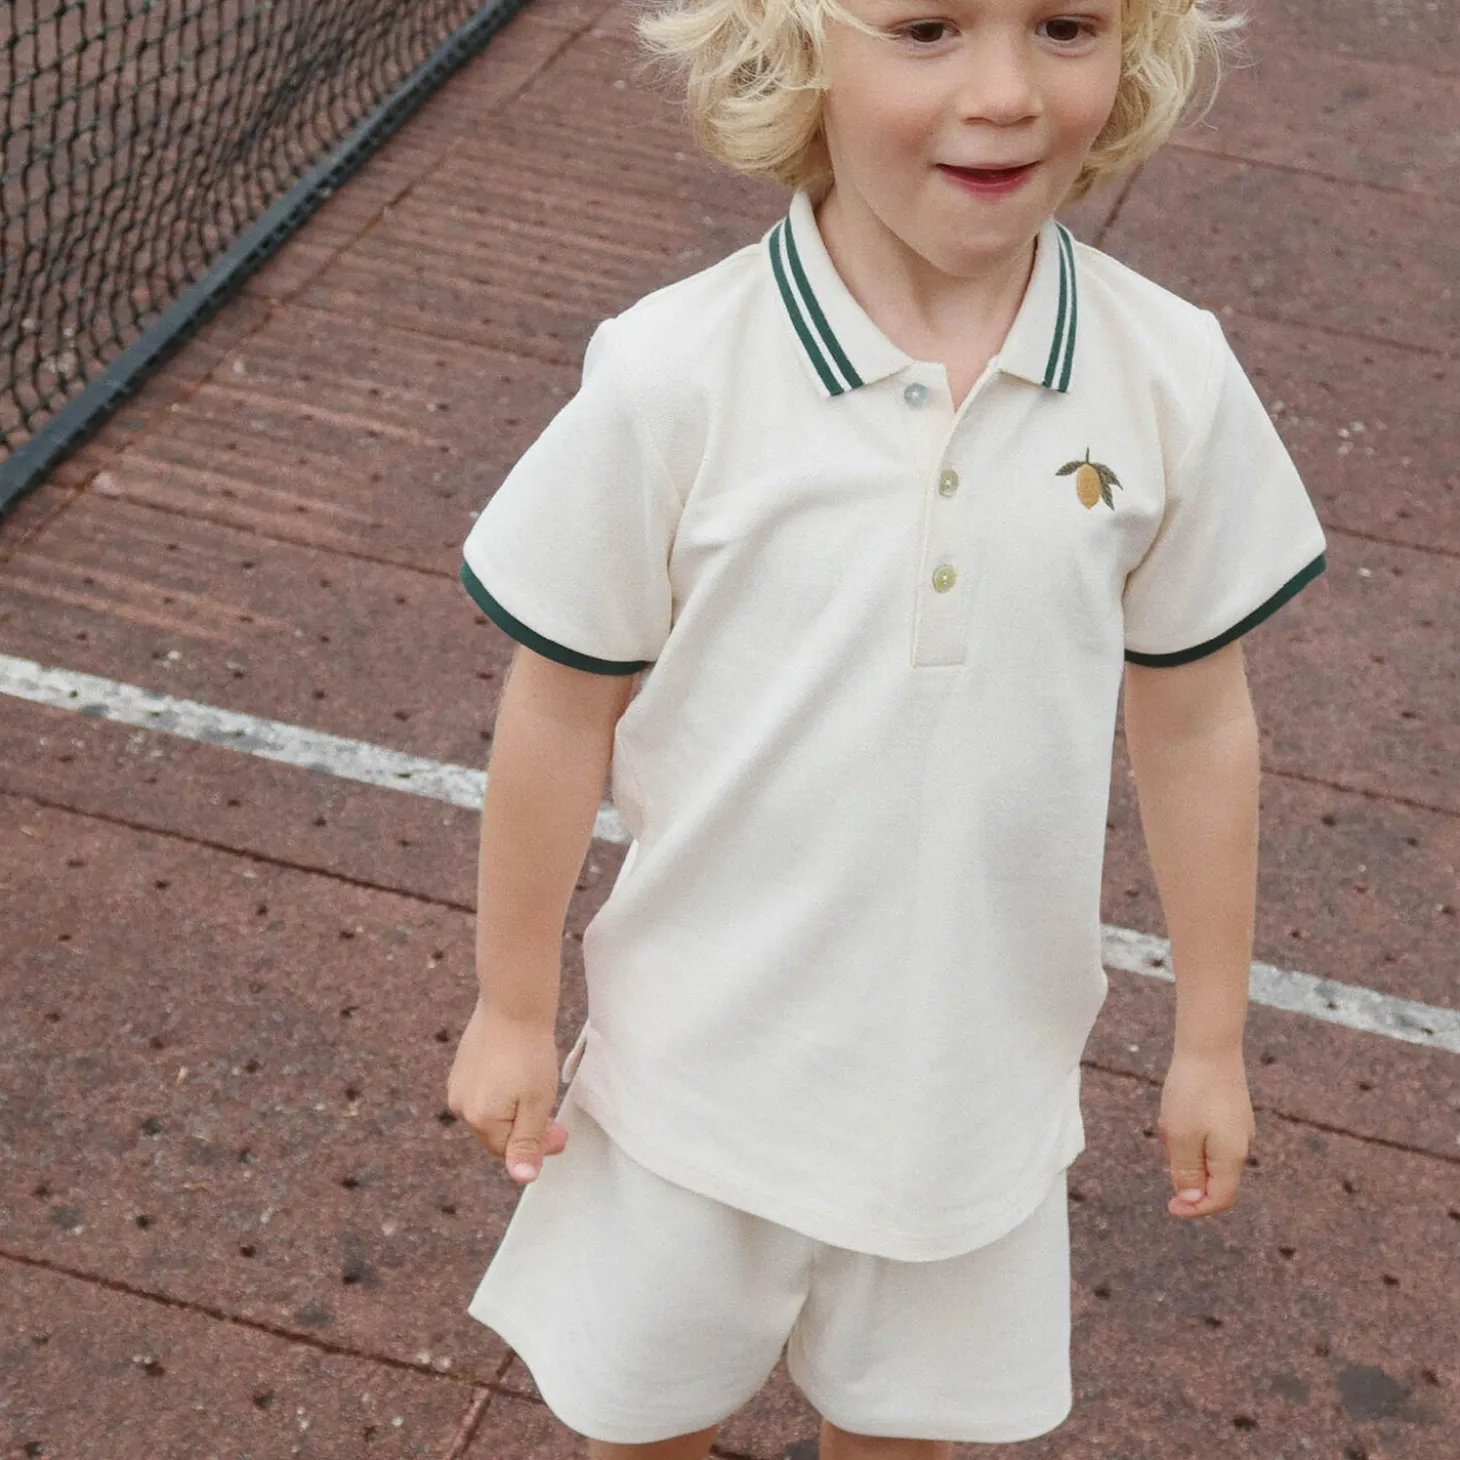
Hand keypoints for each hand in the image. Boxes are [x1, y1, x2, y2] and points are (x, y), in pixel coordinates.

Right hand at [446, 998, 569, 1183]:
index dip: (538, 1147)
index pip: (509, 1150)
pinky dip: (504, 1094)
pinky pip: (484, 1093)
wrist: (513, 1004)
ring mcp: (457, 1085)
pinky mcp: (461, 1068)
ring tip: (537, 1092)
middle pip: (498, 1134)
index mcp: (479, 1118)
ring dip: (515, 1112)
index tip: (560, 1134)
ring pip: (492, 1113)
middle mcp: (460, 1105)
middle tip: (554, 1119)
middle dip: (527, 1131)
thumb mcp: (536, 1102)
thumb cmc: (528, 1052)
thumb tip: (522, 1178)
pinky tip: (519, 1076)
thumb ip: (528, 1142)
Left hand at [1157, 1045, 1255, 1218]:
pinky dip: (1187, 1128)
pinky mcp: (1230, 1110)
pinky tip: (1176, 1106)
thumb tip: (1191, 1201)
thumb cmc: (1193, 1091)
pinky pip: (1205, 1132)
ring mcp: (1237, 1126)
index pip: (1220, 1198)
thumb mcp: (1181, 1136)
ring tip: (1169, 1116)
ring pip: (1205, 1152)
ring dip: (1182, 1144)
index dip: (1196, 1209)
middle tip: (1165, 1136)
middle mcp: (1241, 1144)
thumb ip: (1186, 1171)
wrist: (1209, 1045)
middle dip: (1183, 1166)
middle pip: (1212, 1176)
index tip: (1170, 1207)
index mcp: (1232, 1156)